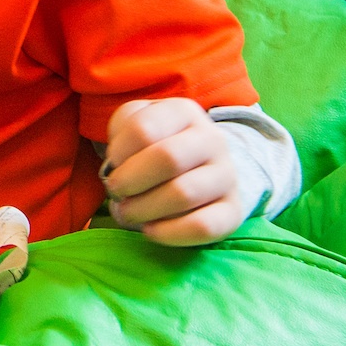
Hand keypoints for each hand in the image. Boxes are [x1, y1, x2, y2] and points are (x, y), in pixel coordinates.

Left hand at [102, 98, 249, 244]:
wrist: (200, 165)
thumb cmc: (156, 142)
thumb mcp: (136, 122)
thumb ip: (122, 132)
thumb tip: (117, 166)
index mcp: (184, 111)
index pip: (144, 129)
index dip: (119, 152)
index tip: (111, 164)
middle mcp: (212, 139)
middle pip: (167, 159)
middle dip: (130, 181)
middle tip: (115, 192)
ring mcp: (227, 175)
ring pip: (184, 194)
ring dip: (145, 208)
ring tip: (127, 212)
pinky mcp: (233, 210)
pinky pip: (204, 226)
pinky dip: (170, 233)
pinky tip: (150, 231)